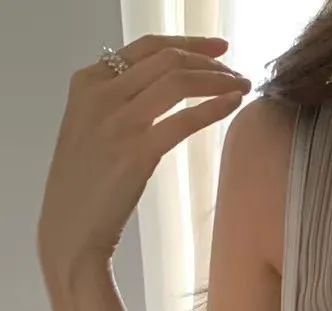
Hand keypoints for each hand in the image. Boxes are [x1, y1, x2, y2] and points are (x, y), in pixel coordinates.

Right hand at [38, 35, 249, 281]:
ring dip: (217, 80)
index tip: (218, 49)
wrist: (70, 229)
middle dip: (209, 61)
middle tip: (237, 72)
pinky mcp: (137, 151)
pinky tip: (234, 105)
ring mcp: (118, 121)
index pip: (146, 47)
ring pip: (177, 81)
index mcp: (88, 82)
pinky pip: (184, 119)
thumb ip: (116, 104)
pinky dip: (214, 108)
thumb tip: (157, 89)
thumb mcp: (90, 129)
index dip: (188, 44)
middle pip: (166, 59)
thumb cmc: (84, 187)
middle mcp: (101, 93)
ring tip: (242, 86)